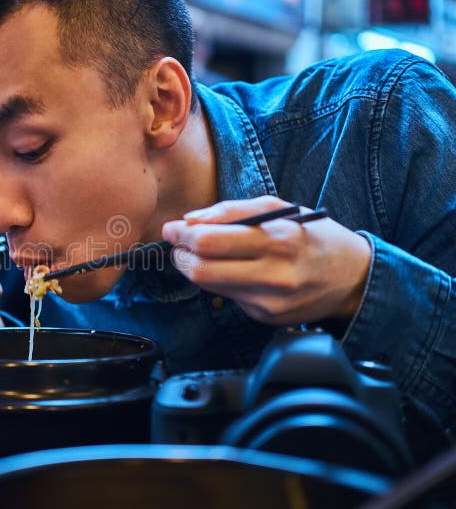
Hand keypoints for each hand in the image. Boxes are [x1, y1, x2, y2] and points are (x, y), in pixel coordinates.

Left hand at [162, 195, 370, 325]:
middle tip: (179, 243)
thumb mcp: (279, 209)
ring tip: (199, 254)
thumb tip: (190, 220)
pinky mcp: (266, 317)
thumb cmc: (312, 236)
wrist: (352, 277)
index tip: (173, 228)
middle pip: (201, 270)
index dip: (183, 235)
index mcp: (277, 240)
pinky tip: (232, 271)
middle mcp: (274, 275)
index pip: (209, 242)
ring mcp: (269, 302)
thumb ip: (232, 211)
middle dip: (181, 254)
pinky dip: (221, 282)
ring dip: (194, 268)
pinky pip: (227, 297)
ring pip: (209, 286)